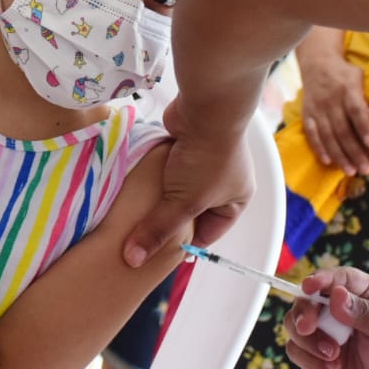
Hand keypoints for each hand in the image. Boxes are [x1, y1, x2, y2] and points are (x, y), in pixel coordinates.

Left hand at [122, 97, 253, 267]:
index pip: (208, 232)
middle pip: (191, 210)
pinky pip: (168, 168)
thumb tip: (132, 261)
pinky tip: (137, 184)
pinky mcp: (185, 144)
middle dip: (169, 219)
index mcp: (236, 199)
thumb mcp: (183, 202)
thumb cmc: (205, 159)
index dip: (184, 244)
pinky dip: (155, 175)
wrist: (204, 108)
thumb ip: (158, 230)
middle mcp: (223, 180)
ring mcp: (204, 160)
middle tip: (143, 234)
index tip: (157, 254)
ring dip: (159, 195)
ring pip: (177, 188)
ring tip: (136, 211)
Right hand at [283, 267, 368, 368]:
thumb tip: (336, 295)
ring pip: (294, 323)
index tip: (309, 287)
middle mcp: (337, 308)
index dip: (320, 279)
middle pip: (307, 298)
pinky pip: (295, 350)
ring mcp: (323, 331)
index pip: (337, 278)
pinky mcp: (313, 355)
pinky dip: (309, 359)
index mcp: (362, 292)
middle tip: (308, 327)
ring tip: (333, 355)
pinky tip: (333, 368)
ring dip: (308, 340)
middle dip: (304, 312)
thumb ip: (364, 312)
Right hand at [300, 53, 368, 174]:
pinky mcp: (307, 114)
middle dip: (354, 151)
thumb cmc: (345, 75)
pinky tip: (328, 161)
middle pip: (343, 129)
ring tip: (351, 171)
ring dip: (339, 155)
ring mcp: (318, 108)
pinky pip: (312, 134)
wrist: (317, 65)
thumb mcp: (362, 79)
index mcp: (348, 90)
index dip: (363, 127)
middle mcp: (331, 100)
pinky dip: (319, 148)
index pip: (356, 110)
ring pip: (328, 136)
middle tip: (366, 169)